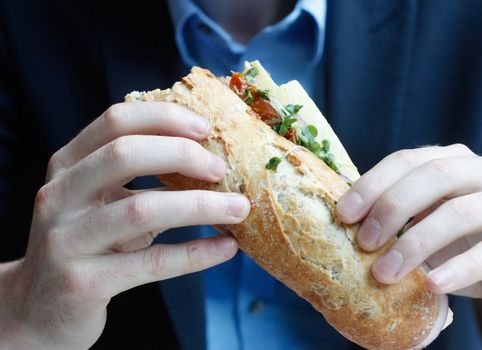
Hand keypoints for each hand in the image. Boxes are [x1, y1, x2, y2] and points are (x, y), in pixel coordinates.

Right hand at [0, 102, 249, 348]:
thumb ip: (135, 176)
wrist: (40, 307)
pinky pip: (151, 262)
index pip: (116, 121)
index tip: (207, 128)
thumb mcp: (99, 200)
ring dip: (201, 206)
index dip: (165, 118)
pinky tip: (227, 248)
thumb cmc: (86, 242)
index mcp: (66, 165)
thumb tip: (208, 156)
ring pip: (142, 210)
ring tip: (239, 208)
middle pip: (125, 155)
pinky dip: (196, 253)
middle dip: (183, 156)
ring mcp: (66, 240)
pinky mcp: (82, 283)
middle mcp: (59, 196)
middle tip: (223, 169)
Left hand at [336, 144, 481, 297]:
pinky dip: (457, 270)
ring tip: (384, 273)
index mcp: (445, 160)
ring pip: (458, 213)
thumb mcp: (422, 212)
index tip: (344, 214)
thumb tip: (339, 217)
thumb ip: (391, 208)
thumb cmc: (449, 233)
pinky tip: (431, 284)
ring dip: (415, 244)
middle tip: (363, 242)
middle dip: (391, 208)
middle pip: (432, 177)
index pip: (405, 161)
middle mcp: (474, 172)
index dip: (372, 185)